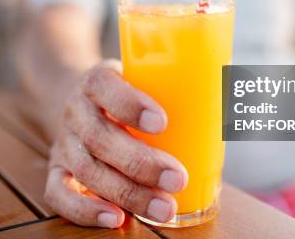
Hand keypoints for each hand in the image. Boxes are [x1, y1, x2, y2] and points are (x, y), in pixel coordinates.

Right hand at [44, 60, 187, 227]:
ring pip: (87, 170)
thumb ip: (175, 85)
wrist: (78, 99)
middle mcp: (76, 111)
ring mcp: (64, 143)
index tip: (162, 122)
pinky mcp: (57, 170)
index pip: (105, 86)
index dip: (130, 104)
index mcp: (96, 81)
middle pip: (100, 138)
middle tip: (178, 177)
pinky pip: (59, 194)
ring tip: (164, 208)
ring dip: (126, 192)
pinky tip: (116, 219)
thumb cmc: (125, 91)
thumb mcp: (141, 75)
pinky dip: (84, 210)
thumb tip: (238, 94)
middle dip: (140, 162)